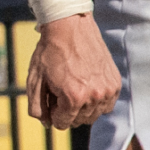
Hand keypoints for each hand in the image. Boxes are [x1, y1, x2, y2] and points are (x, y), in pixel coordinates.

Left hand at [24, 13, 118, 129]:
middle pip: (78, 121)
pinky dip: (97, 100)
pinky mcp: (115, 82)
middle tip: (60, 89)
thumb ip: (37, 106)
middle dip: (66, 110)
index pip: (62, 124)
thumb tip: (46, 123)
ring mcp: (107, 90)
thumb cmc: (50, 52)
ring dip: (82, 107)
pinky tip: (87, 85)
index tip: (51, 96)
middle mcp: (94, 96)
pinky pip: (107, 104)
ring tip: (73, 85)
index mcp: (73, 98)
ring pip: (93, 114)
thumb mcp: (35, 80)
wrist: (69, 25)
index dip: (52, 112)